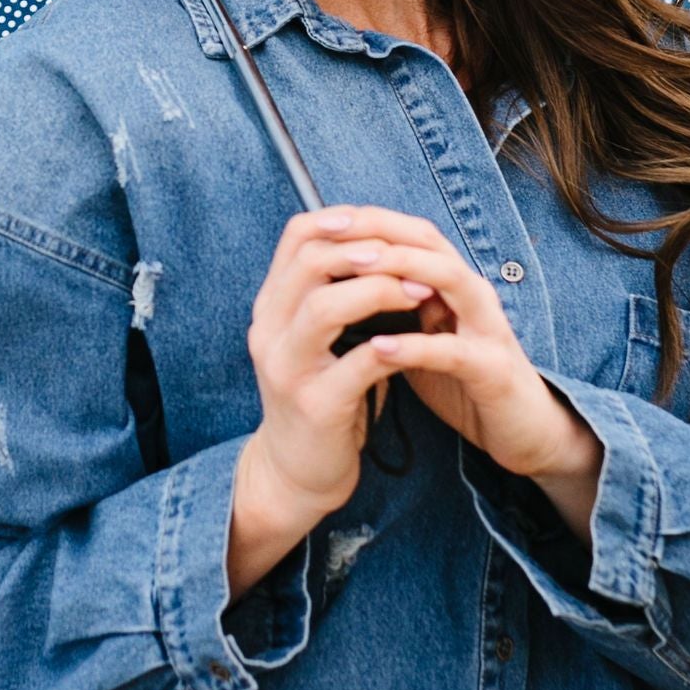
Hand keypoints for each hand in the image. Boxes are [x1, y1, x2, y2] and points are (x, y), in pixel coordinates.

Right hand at [227, 204, 438, 592]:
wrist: (296, 470)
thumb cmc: (317, 395)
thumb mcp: (312, 339)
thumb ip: (328, 294)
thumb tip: (373, 242)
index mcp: (271, 307)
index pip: (295, 238)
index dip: (340, 219)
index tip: (382, 221)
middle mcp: (270, 331)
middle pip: (309, 262)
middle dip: (368, 249)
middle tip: (411, 254)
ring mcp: (288, 369)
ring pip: (326, 307)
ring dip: (380, 291)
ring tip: (419, 291)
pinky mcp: (315, 405)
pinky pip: (356, 365)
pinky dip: (391, 347)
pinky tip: (417, 341)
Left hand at [348, 207, 603, 538]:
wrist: (522, 432)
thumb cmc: (463, 380)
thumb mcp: (420, 333)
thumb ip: (389, 305)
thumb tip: (333, 282)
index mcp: (452, 283)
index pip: (410, 231)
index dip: (366, 220)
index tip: (318, 219)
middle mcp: (473, 294)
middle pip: (428, 241)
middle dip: (378, 230)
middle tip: (329, 230)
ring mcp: (488, 328)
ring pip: (450, 279)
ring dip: (401, 268)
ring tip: (355, 269)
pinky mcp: (494, 370)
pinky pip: (454, 352)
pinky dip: (417, 346)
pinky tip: (380, 347)